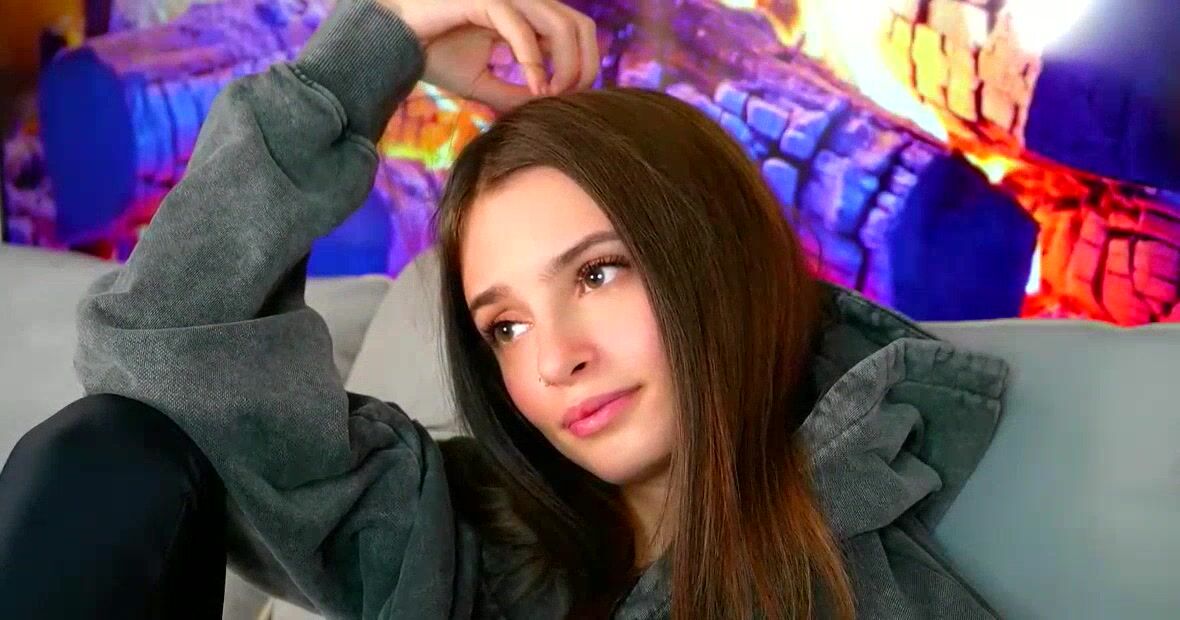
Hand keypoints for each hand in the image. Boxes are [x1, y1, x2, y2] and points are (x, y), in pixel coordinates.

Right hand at [378, 0, 598, 110]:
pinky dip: (533, 60)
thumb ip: (513, 94)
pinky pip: (520, 28)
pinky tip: (534, 87)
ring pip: (560, 25)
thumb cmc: (433, 55)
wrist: (392, 41)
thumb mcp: (482, 83)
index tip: (567, 99)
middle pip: (580, 26)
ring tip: (550, 95)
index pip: (576, 33)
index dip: (584, 66)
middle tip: (568, 99)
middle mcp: (521, 2)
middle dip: (585, 66)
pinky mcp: (485, 0)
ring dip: (566, 64)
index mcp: (525, 15)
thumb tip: (543, 109)